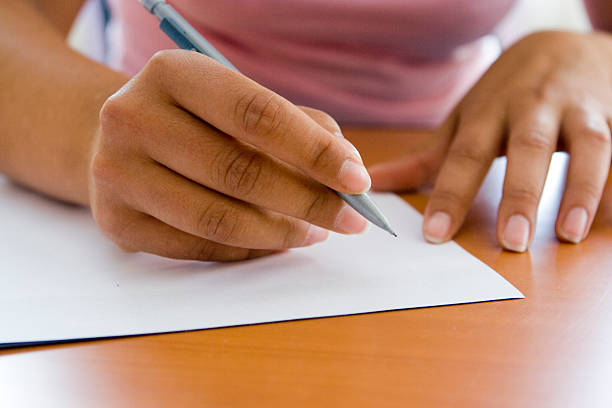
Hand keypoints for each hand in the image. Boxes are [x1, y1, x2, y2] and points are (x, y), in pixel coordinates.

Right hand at [89, 50, 369, 260]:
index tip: (357, 180)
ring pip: (218, 219)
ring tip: (314, 232)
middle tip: (350, 219)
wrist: (121, 138)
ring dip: (280, 234)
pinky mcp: (115, 221)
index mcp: (173, 73)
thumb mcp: (239, 103)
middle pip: (239, 172)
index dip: (314, 151)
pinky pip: (197, 248)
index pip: (256, 114)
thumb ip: (297, 127)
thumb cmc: (196, 119)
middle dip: (308, 202)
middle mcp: (133, 118)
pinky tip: (272, 242)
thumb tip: (347, 170)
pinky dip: (246, 251)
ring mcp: (116, 173)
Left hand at [370, 31, 611, 251]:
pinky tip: (603, 218)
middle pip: (526, 148)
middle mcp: (532, 107)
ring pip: (584, 146)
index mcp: (487, 111)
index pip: (465, 154)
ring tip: (568, 234)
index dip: (450, 194)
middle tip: (511, 240)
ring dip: (578, 189)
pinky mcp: (611, 116)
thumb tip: (375, 181)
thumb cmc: (505, 92)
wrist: (566, 44)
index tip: (435, 233)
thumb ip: (427, 156)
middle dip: (519, 193)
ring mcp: (577, 109)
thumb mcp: (464, 118)